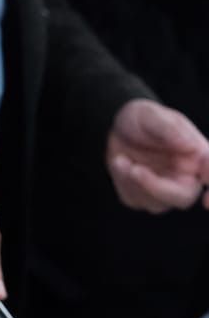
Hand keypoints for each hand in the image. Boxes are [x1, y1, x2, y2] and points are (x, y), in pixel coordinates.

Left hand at [107, 98, 208, 212]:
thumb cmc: (142, 118)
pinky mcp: (145, 196)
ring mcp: (167, 190)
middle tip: (134, 170)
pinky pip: (136, 200)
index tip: (206, 194)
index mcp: (199, 156)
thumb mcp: (150, 114)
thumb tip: (190, 145)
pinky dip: (123, 181)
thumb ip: (169, 128)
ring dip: (133, 181)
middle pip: (183, 196)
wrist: (118, 127)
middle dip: (157, 187)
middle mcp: (187, 177)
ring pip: (157, 203)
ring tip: (120, 158)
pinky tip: (120, 162)